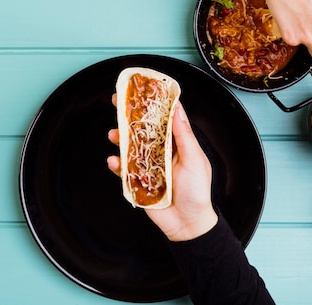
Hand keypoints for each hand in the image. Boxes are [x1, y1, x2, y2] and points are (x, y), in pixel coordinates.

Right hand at [107, 100, 217, 240]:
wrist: (188, 223)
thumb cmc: (197, 192)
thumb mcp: (194, 159)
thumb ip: (184, 136)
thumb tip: (177, 109)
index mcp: (176, 144)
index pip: (163, 119)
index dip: (153, 104)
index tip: (143, 88)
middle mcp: (160, 152)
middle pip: (142, 129)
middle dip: (129, 116)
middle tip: (117, 101)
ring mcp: (147, 166)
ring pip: (129, 147)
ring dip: (120, 139)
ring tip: (113, 134)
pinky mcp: (138, 182)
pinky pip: (124, 171)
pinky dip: (117, 165)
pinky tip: (113, 161)